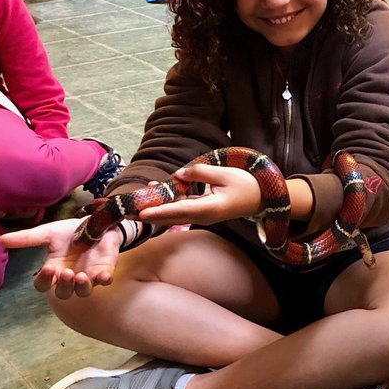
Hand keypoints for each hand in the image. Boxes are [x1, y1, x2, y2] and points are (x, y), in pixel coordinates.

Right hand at [0, 216, 121, 298]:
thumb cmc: (71, 232)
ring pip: (83, 292)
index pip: (43, 284)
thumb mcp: (48, 233)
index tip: (48, 268)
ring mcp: (88, 276)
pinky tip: (103, 276)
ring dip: (81, 287)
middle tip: (66, 272)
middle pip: (62, 293)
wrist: (96, 223)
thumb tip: (1, 240)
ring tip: (80, 276)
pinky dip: (104, 280)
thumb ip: (27, 238)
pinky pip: (104, 281)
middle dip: (63, 286)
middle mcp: (69, 277)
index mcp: (54, 269)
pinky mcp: (104, 271)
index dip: (44, 280)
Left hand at [134, 163, 261, 226]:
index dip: (160, 212)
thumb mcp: (224, 174)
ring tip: (135, 204)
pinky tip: (156, 194)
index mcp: (209, 208)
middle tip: (127, 212)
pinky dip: (167, 204)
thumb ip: (200, 172)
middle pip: (171, 216)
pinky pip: (181, 209)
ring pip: (174, 214)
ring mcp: (202, 215)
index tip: (142, 213)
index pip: (179, 210)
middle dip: (150, 214)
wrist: (262, 199)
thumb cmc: (246, 185)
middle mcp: (203, 215)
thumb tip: (179, 175)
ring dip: (156, 209)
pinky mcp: (202, 210)